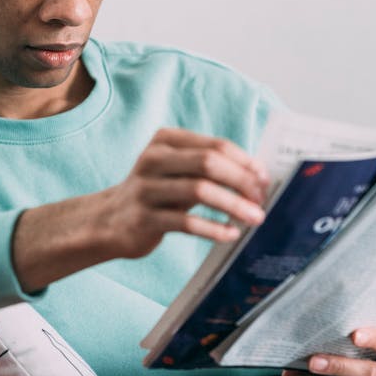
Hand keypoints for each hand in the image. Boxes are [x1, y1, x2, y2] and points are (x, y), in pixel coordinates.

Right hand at [12, 127, 268, 291]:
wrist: (109, 221)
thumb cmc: (156, 193)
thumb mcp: (177, 171)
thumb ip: (209, 168)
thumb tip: (259, 176)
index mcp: (166, 140)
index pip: (215, 145)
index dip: (245, 162)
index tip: (266, 179)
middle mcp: (153, 159)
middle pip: (209, 163)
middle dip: (242, 181)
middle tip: (262, 200)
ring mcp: (145, 188)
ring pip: (199, 191)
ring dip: (233, 205)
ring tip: (254, 218)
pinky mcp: (143, 218)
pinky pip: (185, 222)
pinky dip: (213, 228)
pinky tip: (229, 234)